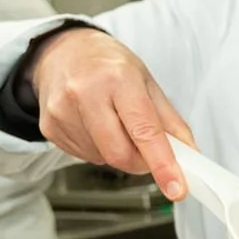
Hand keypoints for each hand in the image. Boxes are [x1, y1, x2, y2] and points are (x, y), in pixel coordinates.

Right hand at [31, 29, 194, 199]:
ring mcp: (61, 110)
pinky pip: (84, 156)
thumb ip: (171, 123)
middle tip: (145, 147)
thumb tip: (189, 156)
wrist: (63, 50)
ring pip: (102, 159)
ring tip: (113, 122)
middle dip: (140, 161)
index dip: (162, 164)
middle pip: (119, 154)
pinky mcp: (49, 126)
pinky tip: (94, 125)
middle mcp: (85, 92)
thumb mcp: (147, 82)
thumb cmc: (108, 65)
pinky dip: (97, 149)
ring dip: (117, 152)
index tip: (176, 188)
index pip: (144, 131)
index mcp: (118, 78)